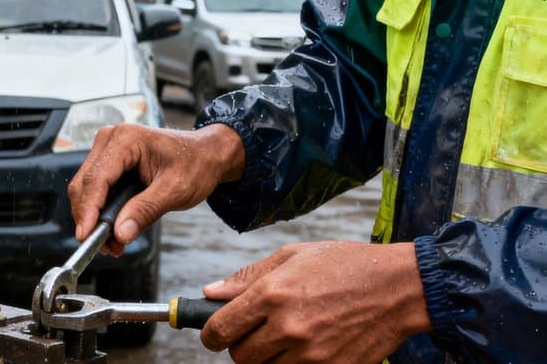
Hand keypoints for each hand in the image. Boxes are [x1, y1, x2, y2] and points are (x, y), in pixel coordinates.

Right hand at [67, 123, 244, 254]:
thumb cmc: (195, 163)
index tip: (86, 236)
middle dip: (90, 219)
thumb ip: (146, 210)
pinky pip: (95, 191)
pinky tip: (114, 231)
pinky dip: (100, 213)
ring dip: (94, 219)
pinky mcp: (108, 163)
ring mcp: (107, 150)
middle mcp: (110, 140)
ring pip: (85, 190)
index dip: (88, 210)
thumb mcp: (176, 190)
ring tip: (114, 244)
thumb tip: (120, 233)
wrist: (206, 154)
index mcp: (126, 140)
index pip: (97, 178)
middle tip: (107, 247)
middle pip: (84, 185)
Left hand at [201, 241, 431, 363]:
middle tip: (254, 332)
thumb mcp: (292, 256)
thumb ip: (247, 277)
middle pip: (240, 357)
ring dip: (266, 358)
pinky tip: (307, 346)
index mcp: (272, 294)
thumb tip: (210, 293)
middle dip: (240, 346)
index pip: (220, 329)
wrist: (400, 287)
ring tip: (284, 336)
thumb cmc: (345, 264)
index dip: (211, 334)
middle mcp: (287, 327)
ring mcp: (311, 354)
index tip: (214, 334)